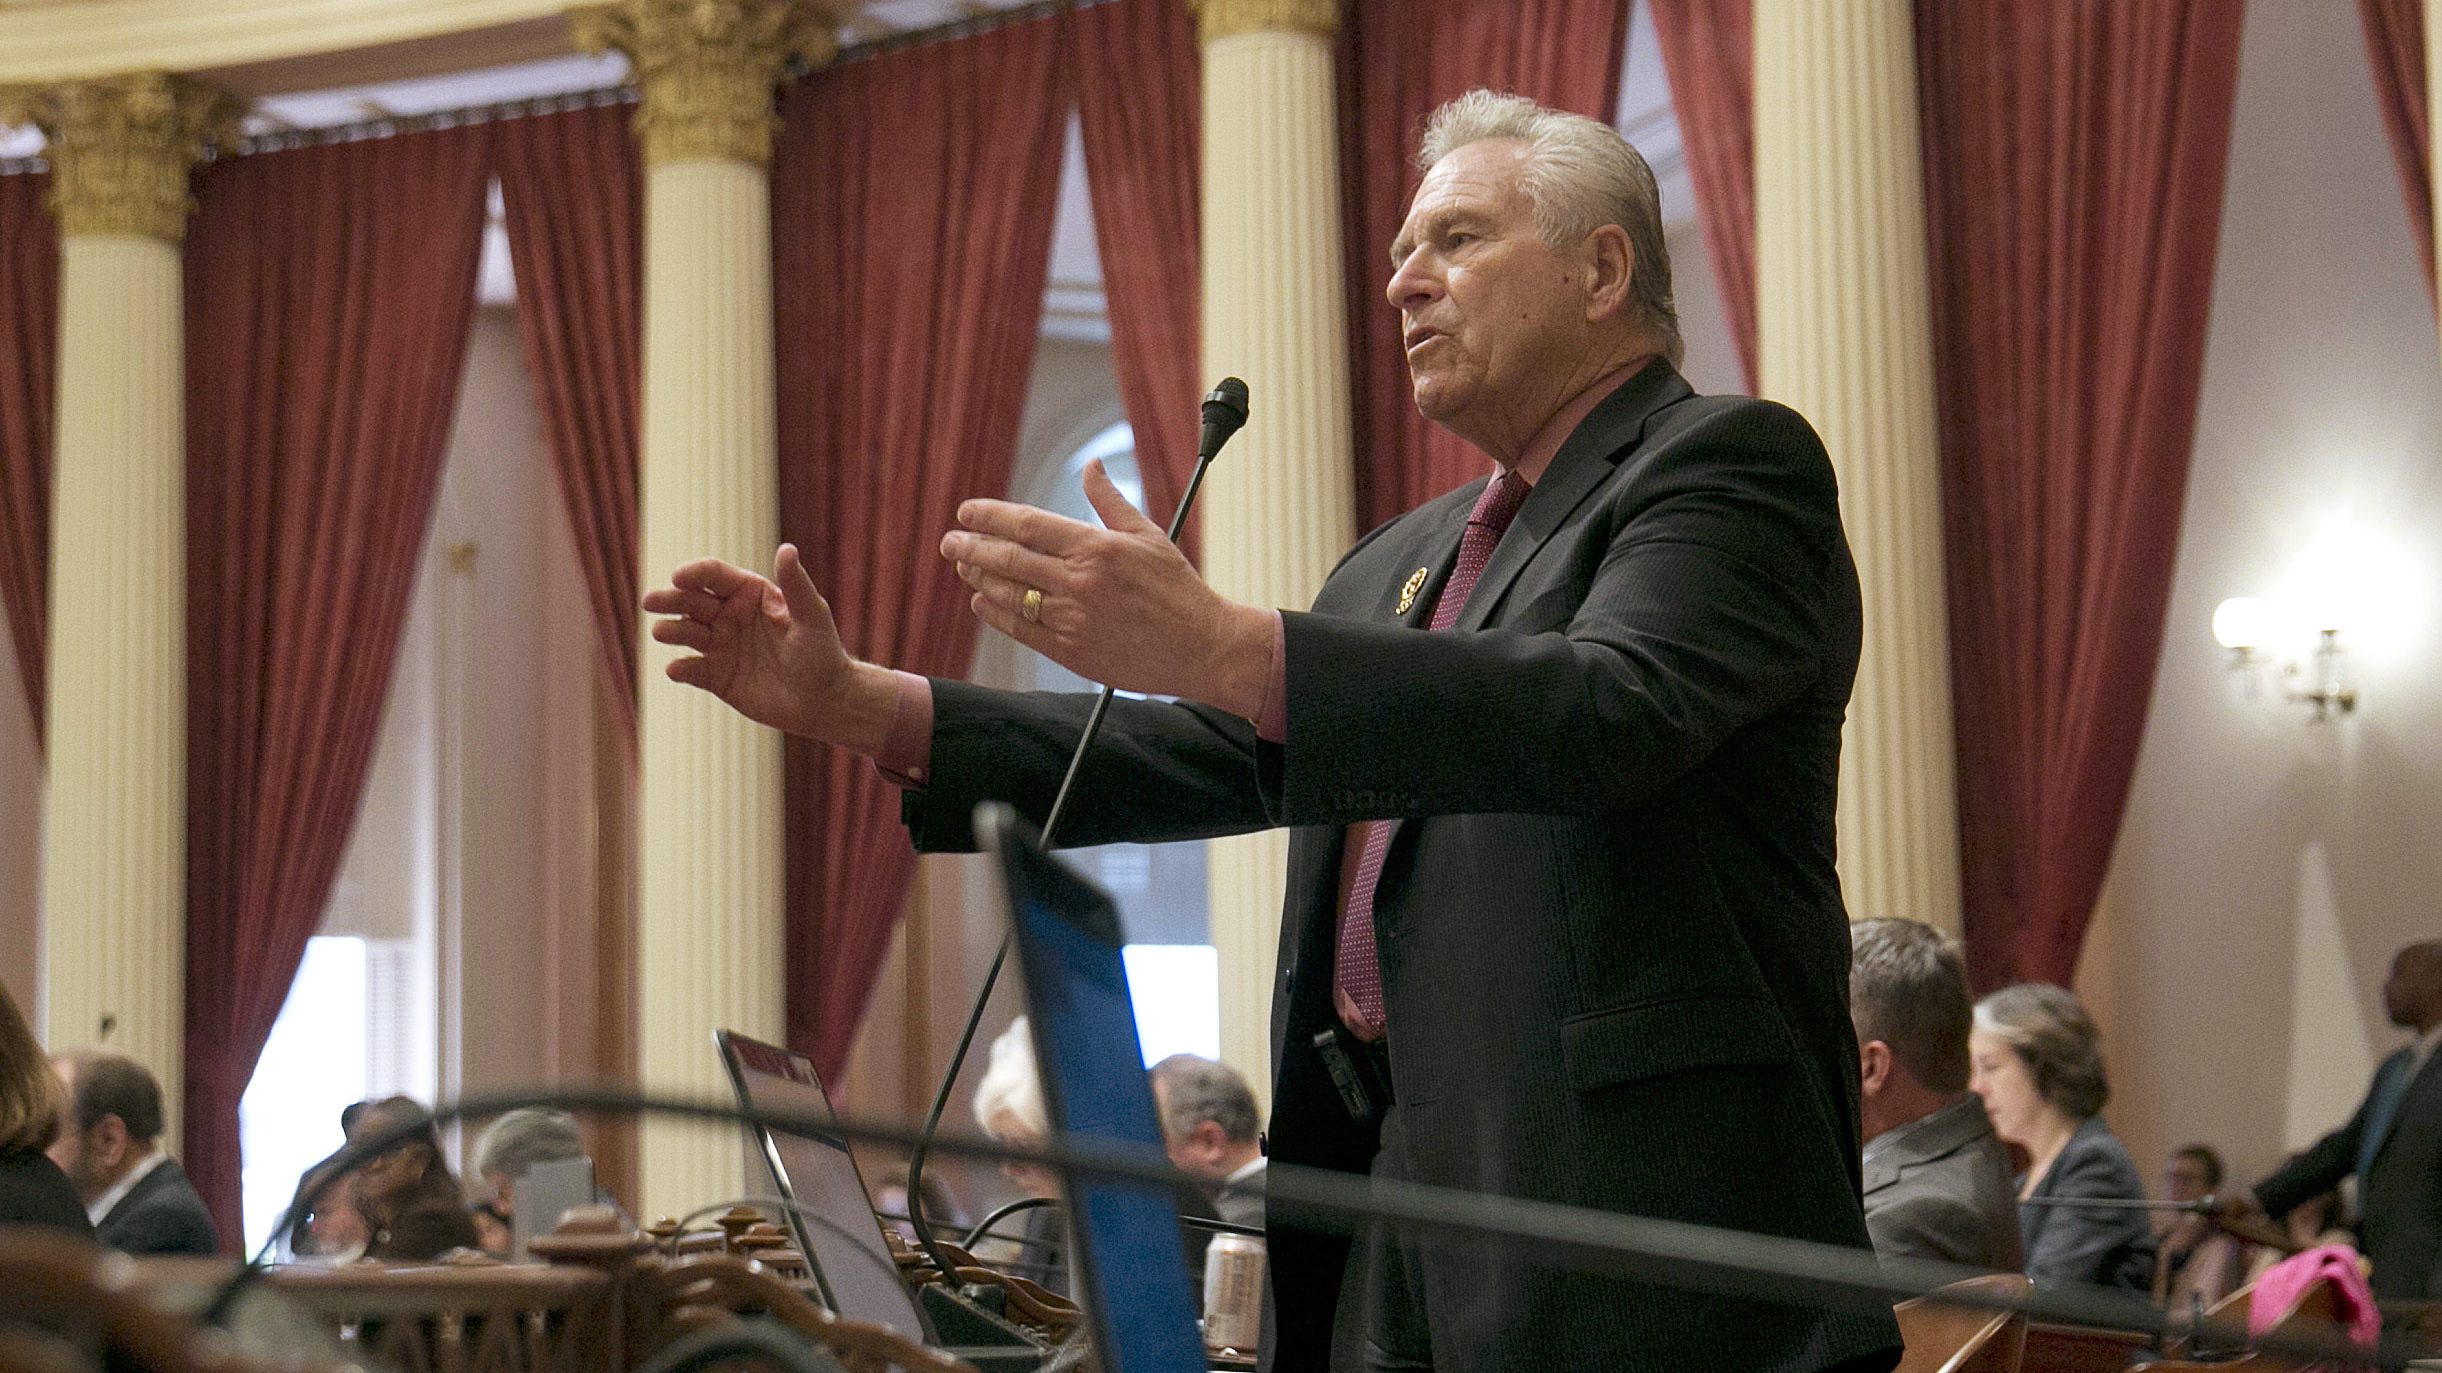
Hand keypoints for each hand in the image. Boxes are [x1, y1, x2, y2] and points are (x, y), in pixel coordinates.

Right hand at [641, 544, 895, 750]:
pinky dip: (681, 669)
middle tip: (650, 601)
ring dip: (672, 630)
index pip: (715, 576)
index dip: (694, 573)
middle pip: (692, 601)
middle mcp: (729, 615)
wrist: (824, 700)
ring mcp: (720, 646)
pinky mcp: (716, 677)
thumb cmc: (822, 653)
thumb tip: (787, 548)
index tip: (678, 577)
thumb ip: (796, 584)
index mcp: (749, 593)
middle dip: (670, 599)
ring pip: (687, 632)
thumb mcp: (812, 616)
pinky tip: (676, 669)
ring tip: (661, 633)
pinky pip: (692, 670)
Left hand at [940, 460, 1273, 715]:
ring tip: (964, 565)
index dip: (990, 516)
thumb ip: (1110, 501)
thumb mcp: (1148, 535)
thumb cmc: (1178, 588)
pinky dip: (995, 614)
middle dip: (972, 547)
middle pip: (1009, 559)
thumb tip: (1092, 465)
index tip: (966, 512)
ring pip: (1008, 595)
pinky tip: (982, 601)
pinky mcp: (1071, 652)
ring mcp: (1072, 620)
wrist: (1201, 646)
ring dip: (980, 577)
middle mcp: (1079, 583)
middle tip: (949, 540)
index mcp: (1097, 549)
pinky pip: (1021, 630)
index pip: (1028, 525)